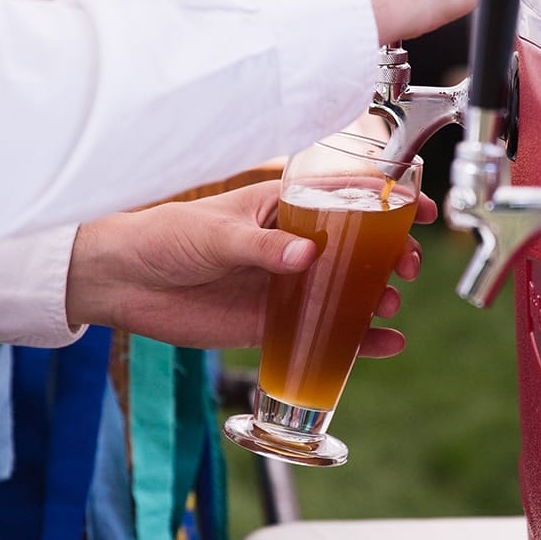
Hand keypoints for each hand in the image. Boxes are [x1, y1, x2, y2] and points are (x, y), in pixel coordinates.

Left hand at [65, 181, 436, 354]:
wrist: (122, 283)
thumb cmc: (164, 238)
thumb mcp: (215, 234)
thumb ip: (261, 246)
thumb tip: (305, 257)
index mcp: (279, 206)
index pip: (343, 195)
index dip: (385, 198)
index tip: (418, 207)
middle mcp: (290, 243)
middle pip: (356, 247)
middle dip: (390, 254)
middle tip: (406, 264)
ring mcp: (284, 285)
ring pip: (345, 291)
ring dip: (376, 298)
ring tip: (388, 305)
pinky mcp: (271, 323)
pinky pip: (321, 331)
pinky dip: (355, 340)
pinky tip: (383, 345)